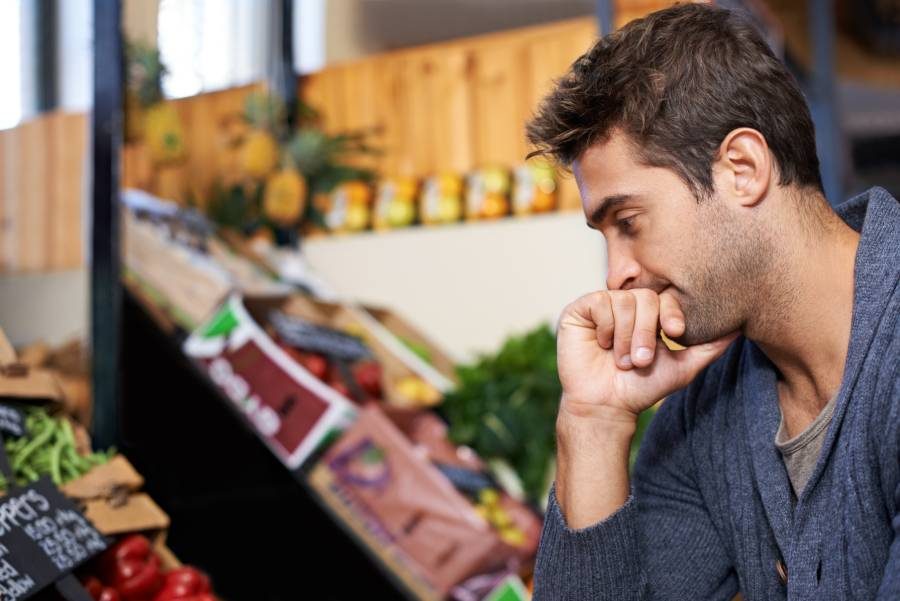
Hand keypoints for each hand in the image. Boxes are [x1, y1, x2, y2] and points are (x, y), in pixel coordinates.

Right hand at [557, 289, 738, 422]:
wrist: (607, 405)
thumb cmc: (643, 387)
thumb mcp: (684, 366)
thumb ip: (711, 346)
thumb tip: (741, 327)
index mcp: (649, 313)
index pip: (665, 297)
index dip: (672, 312)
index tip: (676, 333)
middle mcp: (626, 304)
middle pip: (645, 298)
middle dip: (647, 333)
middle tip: (641, 360)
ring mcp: (603, 305)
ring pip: (623, 302)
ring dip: (626, 336)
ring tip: (622, 360)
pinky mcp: (580, 309)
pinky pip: (599, 303)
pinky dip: (606, 329)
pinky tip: (603, 346)